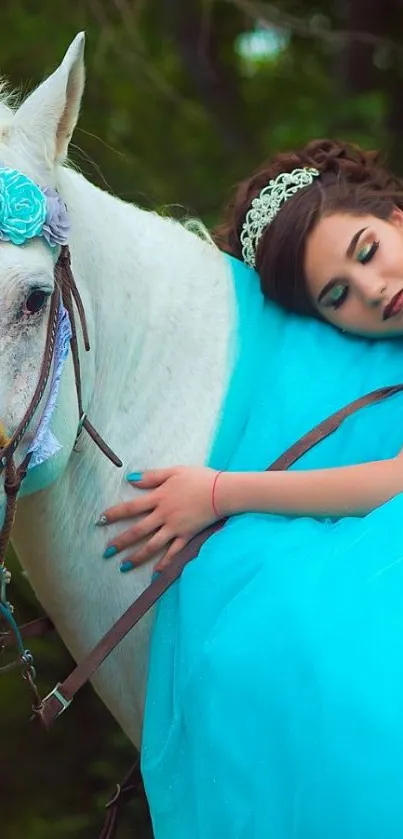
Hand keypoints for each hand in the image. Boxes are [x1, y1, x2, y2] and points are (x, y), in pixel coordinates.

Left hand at [98, 466, 219, 571]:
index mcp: (159, 497)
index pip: (131, 507)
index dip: (114, 514)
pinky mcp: (187, 536)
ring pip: (152, 545)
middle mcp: (163, 515)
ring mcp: (175, 528)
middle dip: (120, 542)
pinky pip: (174, 552)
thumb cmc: (200, 478)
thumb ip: (152, 476)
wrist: (222, 491)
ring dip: (137, 557)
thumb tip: (131, 479)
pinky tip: (155, 573)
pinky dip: (164, 563)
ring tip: (124, 566)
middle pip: (138, 530)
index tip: (100, 520)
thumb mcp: (174, 471)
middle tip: (106, 552)